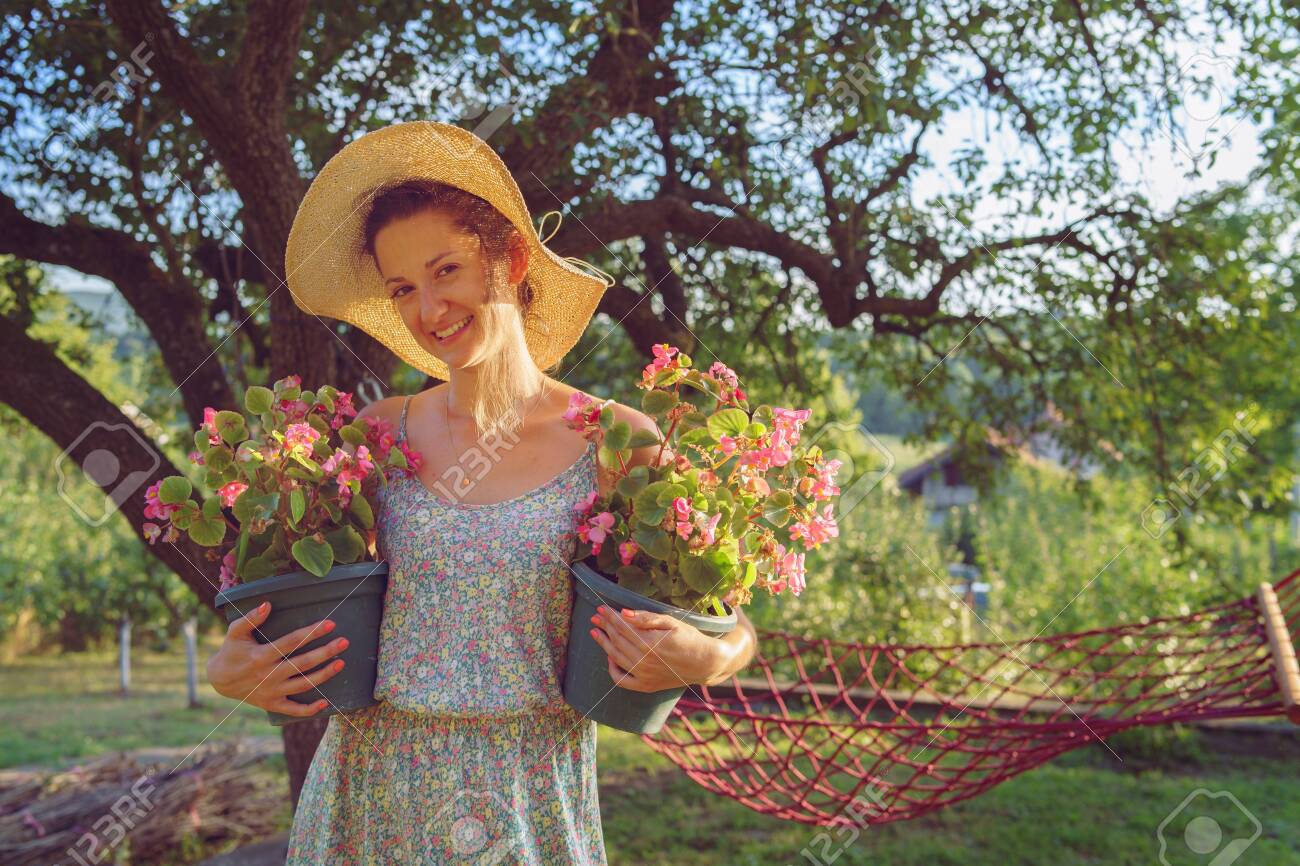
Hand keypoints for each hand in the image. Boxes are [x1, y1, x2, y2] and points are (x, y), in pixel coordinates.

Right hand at [205, 601, 348, 717]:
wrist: (219, 681)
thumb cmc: (231, 651)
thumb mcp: (235, 632)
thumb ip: (250, 618)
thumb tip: (267, 604)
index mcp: (261, 656)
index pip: (291, 642)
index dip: (311, 632)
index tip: (330, 624)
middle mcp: (268, 675)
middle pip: (302, 663)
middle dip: (325, 652)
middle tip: (345, 642)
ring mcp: (271, 692)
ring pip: (303, 685)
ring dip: (324, 675)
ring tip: (341, 663)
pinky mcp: (272, 704)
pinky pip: (293, 710)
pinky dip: (309, 709)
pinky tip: (326, 702)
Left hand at [588, 605, 733, 692]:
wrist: (704, 663)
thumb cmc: (690, 638)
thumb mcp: (672, 622)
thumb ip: (647, 618)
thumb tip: (624, 613)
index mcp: (651, 643)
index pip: (623, 627)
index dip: (610, 617)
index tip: (601, 608)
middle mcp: (644, 661)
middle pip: (617, 640)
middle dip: (605, 626)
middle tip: (596, 616)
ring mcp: (644, 676)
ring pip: (615, 657)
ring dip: (603, 643)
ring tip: (596, 631)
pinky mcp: (646, 686)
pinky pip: (621, 680)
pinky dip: (612, 668)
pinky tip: (609, 656)